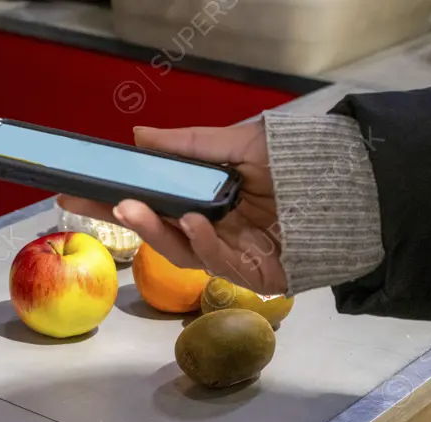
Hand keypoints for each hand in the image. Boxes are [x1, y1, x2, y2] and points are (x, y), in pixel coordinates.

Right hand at [58, 120, 286, 294]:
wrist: (354, 188)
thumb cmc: (297, 164)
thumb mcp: (238, 144)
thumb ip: (189, 146)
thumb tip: (138, 137)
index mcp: (203, 200)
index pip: (150, 203)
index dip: (113, 199)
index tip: (76, 191)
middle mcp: (211, 229)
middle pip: (155, 231)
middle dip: (120, 219)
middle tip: (90, 203)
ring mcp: (229, 254)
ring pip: (178, 250)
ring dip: (154, 229)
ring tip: (131, 208)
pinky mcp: (251, 274)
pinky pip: (216, 261)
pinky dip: (202, 240)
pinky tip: (195, 221)